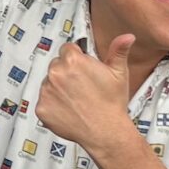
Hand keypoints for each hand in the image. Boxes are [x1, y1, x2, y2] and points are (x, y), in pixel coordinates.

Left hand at [32, 35, 138, 155]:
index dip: (77, 59)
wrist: (106, 132)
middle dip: (67, 73)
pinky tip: (69, 110)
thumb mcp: (119, 73)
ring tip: (76, 100)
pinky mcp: (42, 108)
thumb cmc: (112, 103)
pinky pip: (44, 101)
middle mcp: (56, 73)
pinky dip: (53, 105)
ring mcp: (46, 91)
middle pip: (57, 65)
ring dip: (59, 89)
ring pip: (49, 83)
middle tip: (82, 87)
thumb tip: (127, 36)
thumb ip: (119, 51)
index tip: (84, 70)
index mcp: (72, 60)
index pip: (67, 49)